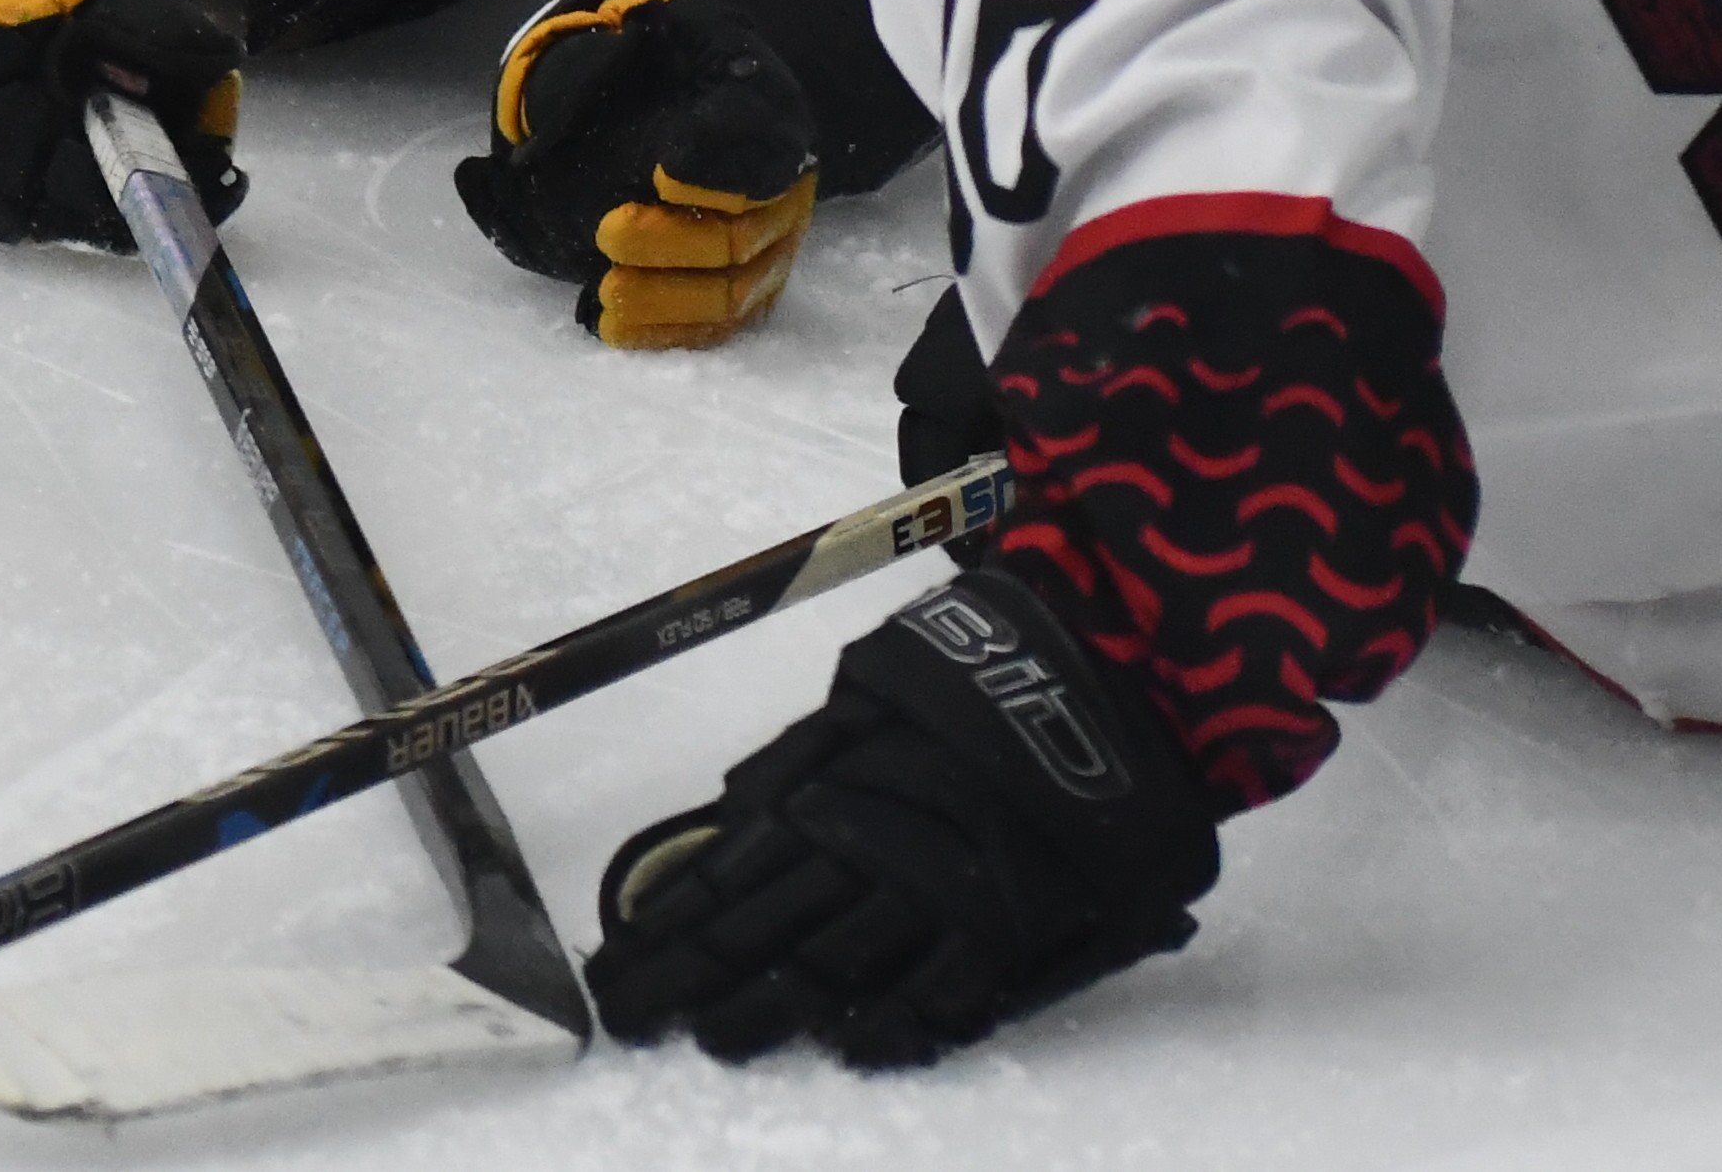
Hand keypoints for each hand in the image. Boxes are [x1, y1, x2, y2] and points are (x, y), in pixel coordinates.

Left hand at [453, 0, 814, 346]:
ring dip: (666, 297)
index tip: (662, 170)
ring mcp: (772, 248)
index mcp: (773, 118)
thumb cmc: (676, 74)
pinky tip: (609, 324)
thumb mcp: (669, 37)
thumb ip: (643, 37)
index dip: (717, 169)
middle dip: (673, 241)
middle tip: (608, 230)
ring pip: (733, 291)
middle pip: (742, 233)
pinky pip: (717, 327)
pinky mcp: (749, 292)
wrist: (691, 103)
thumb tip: (619, 33)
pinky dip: (666, 331)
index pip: (763, 152)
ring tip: (605, 291)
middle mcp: (784, 190)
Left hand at [585, 566, 1218, 1066]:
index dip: (662, 928)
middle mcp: (871, 849)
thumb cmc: (981, 675)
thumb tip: (732, 811)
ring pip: (828, 973)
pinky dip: (883, 1027)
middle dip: (685, 980)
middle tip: (632, 1017)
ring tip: (712, 1038)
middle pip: (757, 935)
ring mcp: (935, 900)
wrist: (1109, 679)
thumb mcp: (871, 692)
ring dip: (763, 1012)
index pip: (723, 876)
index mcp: (832, 785)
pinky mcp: (1002, 933)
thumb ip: (802, 759)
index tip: (612, 966)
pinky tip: (841, 1046)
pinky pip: (931, 996)